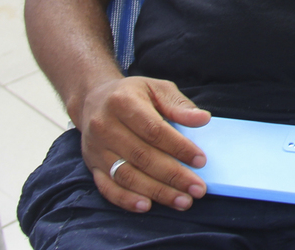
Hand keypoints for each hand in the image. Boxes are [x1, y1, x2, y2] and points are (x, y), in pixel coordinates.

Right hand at [76, 76, 211, 212]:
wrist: (95, 99)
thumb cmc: (133, 94)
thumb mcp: (157, 89)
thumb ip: (179, 105)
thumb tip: (203, 119)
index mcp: (123, 102)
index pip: (154, 130)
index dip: (178, 147)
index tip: (200, 161)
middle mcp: (105, 126)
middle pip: (142, 156)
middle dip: (173, 176)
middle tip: (198, 190)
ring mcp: (96, 148)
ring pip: (126, 176)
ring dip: (156, 192)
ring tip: (182, 201)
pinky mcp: (92, 165)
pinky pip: (107, 187)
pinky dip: (126, 200)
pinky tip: (147, 206)